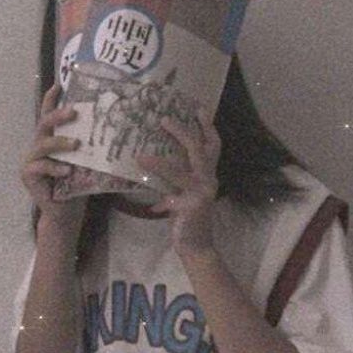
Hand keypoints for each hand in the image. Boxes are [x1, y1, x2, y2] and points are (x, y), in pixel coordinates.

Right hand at [20, 82, 87, 232]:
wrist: (65, 212)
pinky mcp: (28, 174)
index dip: (51, 99)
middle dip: (58, 115)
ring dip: (60, 142)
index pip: (49, 114)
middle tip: (74, 111)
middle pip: (44, 123)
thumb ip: (89, 147)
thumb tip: (114, 129)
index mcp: (51, 139)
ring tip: (76, 145)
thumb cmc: (77, 183)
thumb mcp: (85, 162)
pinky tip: (67, 171)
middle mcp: (39, 145)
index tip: (59, 84)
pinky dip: (55, 168)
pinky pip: (40, 167)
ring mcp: (31, 160)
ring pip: (43, 144)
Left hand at [135, 111, 221, 256]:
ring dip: (160, 163)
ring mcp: (201, 193)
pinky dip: (161, 201)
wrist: (197, 246)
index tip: (198, 106)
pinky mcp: (192, 207)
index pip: (212, 144)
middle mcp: (208, 179)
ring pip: (181, 171)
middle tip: (163, 119)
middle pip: (198, 148)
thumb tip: (151, 154)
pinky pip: (172, 198)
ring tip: (141, 156)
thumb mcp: (183, 190)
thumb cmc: (187, 216)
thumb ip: (175, 176)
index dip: (206, 125)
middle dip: (182, 131)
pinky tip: (152, 204)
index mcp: (208, 173)